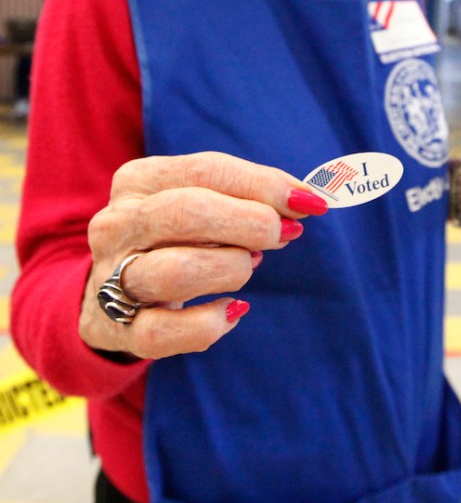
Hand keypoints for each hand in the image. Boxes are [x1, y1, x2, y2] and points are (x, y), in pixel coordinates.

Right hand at [81, 151, 327, 359]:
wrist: (111, 295)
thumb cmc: (176, 240)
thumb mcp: (205, 203)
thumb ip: (252, 197)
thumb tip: (306, 202)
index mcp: (138, 181)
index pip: (206, 170)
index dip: (264, 186)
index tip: (308, 203)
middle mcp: (117, 225)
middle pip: (186, 213)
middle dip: (249, 223)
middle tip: (282, 234)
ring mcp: (111, 277)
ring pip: (175, 271)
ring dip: (229, 269)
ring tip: (248, 266)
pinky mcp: (118, 327)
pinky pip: (164, 331)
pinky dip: (209, 323)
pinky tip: (233, 309)